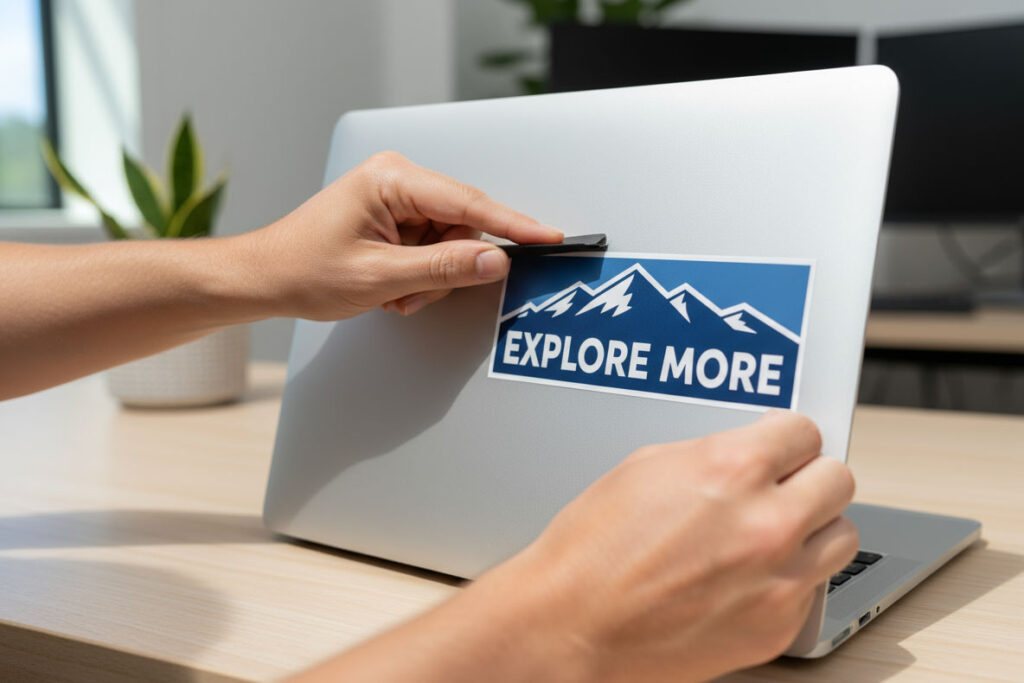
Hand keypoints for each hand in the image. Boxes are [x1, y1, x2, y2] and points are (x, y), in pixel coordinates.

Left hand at [244, 151, 562, 319]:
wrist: (266, 278)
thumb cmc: (305, 270)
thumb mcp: (379, 277)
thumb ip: (443, 269)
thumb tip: (494, 260)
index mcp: (391, 179)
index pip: (468, 202)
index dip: (512, 225)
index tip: (547, 237)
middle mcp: (397, 179)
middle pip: (461, 224)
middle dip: (446, 267)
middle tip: (414, 295)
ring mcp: (397, 198)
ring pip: (449, 241)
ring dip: (430, 277)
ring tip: (393, 294)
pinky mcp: (395, 217)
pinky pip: (432, 247)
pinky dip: (418, 275)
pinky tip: (391, 287)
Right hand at [475, 410, 857, 681]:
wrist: (572, 622)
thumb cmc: (594, 547)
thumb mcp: (648, 466)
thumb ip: (714, 454)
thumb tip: (752, 454)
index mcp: (732, 469)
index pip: (804, 432)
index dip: (786, 439)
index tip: (782, 448)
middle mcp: (767, 522)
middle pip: (838, 479)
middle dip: (809, 478)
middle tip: (784, 486)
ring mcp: (779, 580)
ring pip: (842, 536)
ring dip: (814, 528)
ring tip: (775, 533)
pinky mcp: (777, 627)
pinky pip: (813, 589)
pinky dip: (790, 579)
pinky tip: (749, 576)